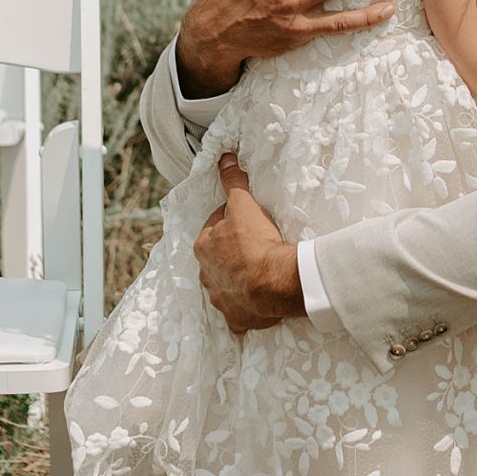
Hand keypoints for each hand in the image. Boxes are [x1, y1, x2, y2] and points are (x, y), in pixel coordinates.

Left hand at [195, 157, 305, 334]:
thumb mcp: (244, 205)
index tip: (248, 221)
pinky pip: (238, 312)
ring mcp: (220, 297)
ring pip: (225, 284)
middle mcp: (206, 274)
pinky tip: (258, 303)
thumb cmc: (256, 242)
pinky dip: (245, 307)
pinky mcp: (235, 317)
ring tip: (259, 271)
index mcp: (203, 247)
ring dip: (238, 278)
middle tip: (256, 246)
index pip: (215, 227)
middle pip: (219, 257)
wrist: (272, 282)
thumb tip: (224, 158)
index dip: (232, 221)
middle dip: (232, 252)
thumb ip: (233, 182)